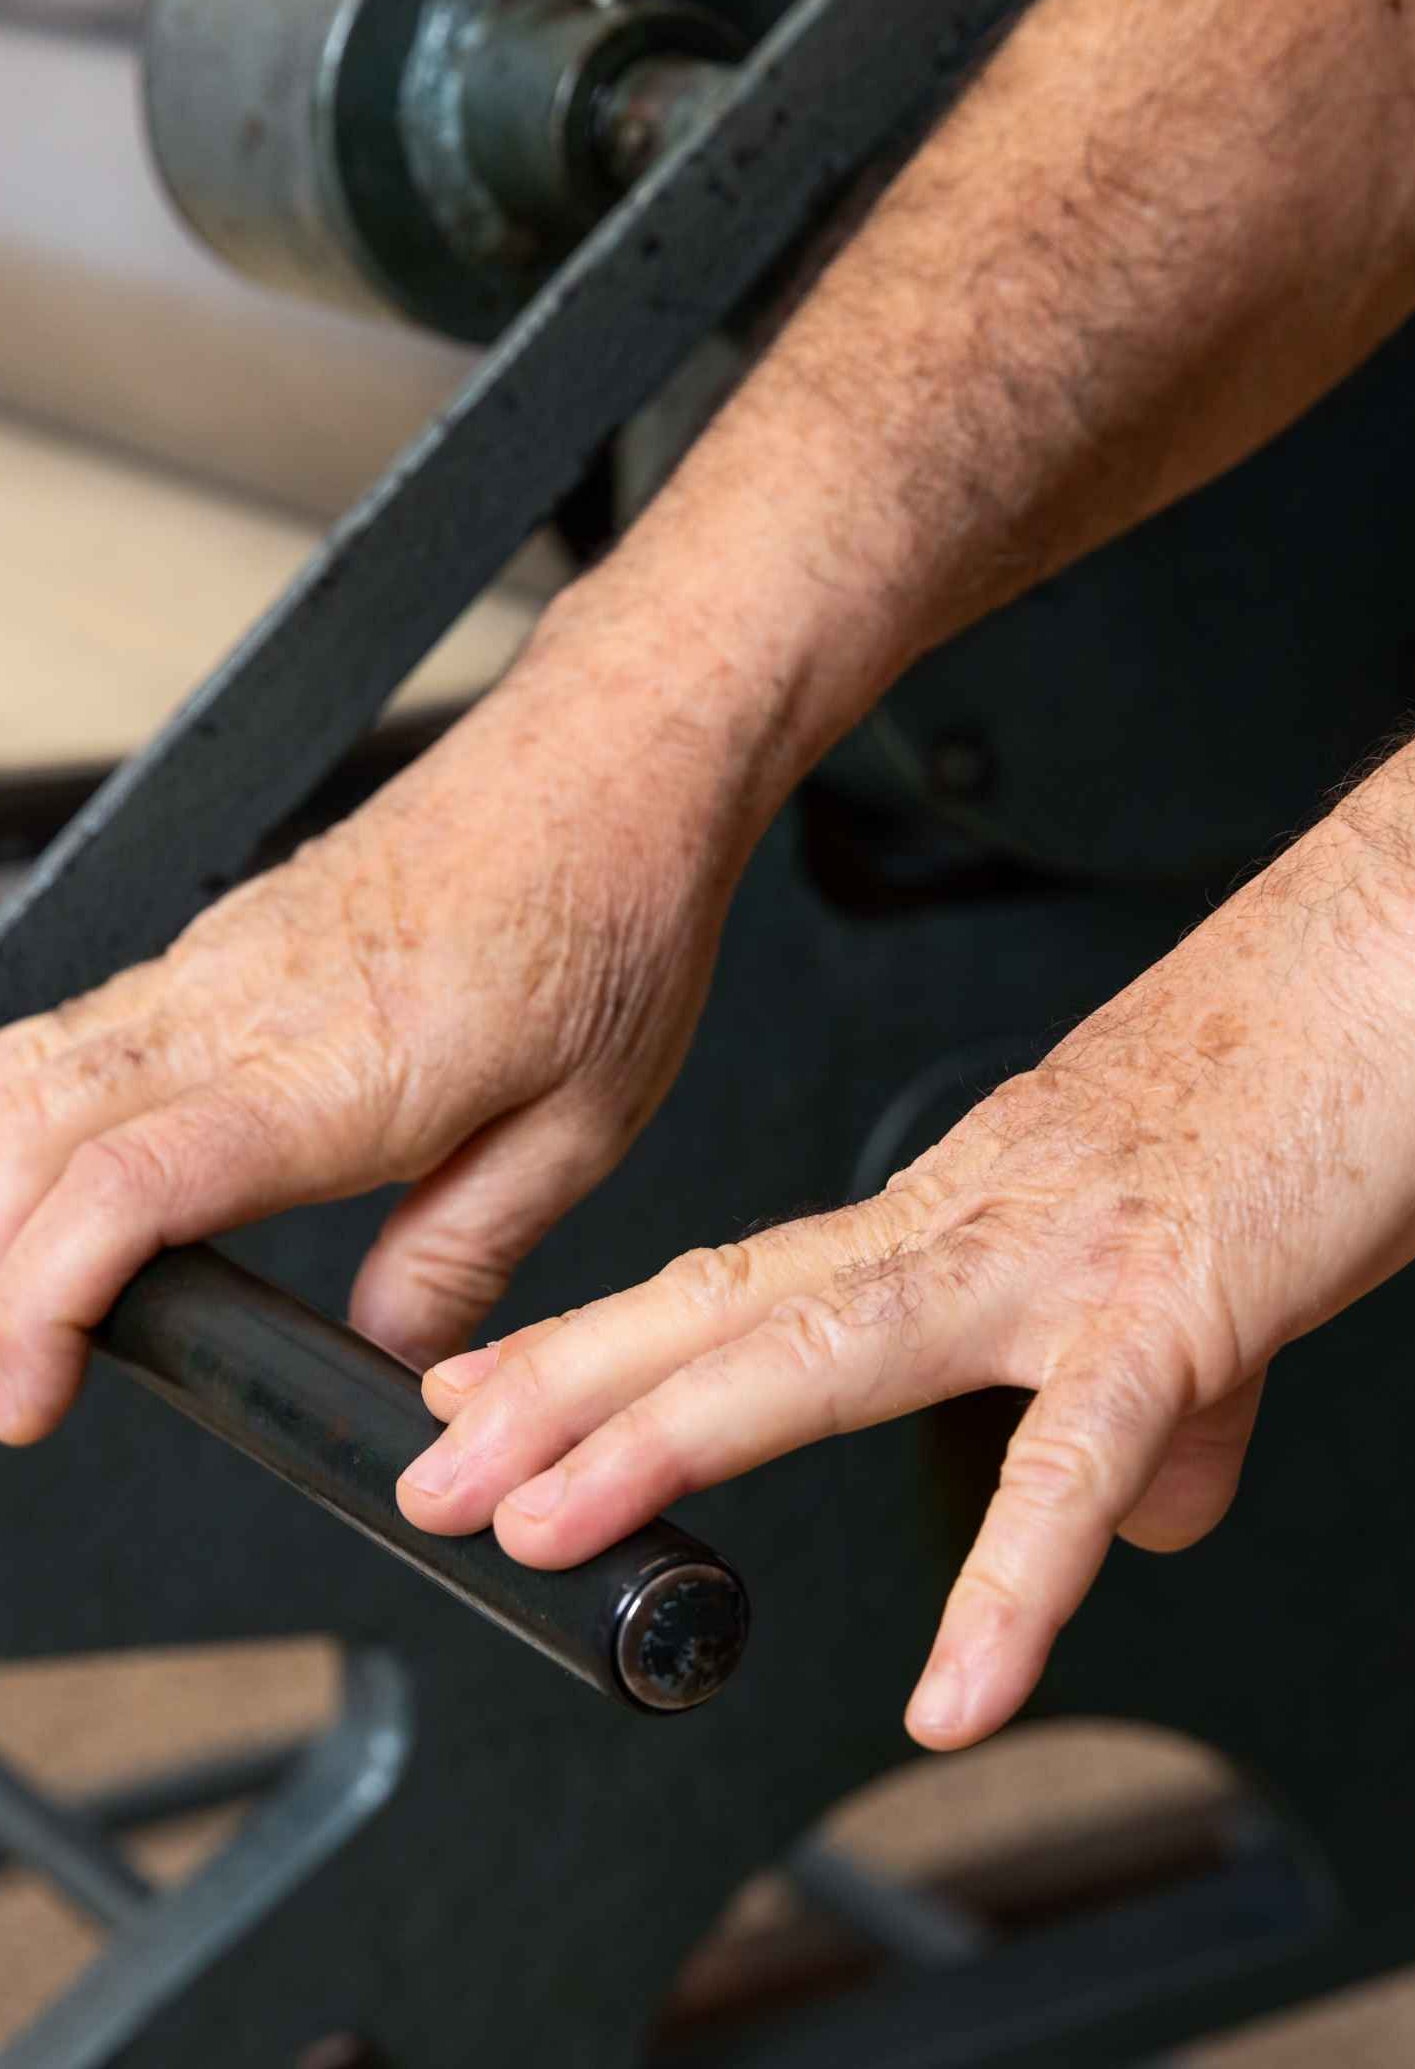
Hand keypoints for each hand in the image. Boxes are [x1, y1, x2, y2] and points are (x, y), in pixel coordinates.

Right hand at [0, 581, 797, 1442]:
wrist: (609, 758)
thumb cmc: (613, 912)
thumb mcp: (586, 1123)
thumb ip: (466, 1252)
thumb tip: (389, 1352)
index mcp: (338, 1067)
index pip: (122, 1189)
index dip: (42, 1306)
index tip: (29, 1398)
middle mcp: (245, 1003)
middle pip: (26, 1132)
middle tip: (16, 1377)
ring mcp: (217, 961)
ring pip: (23, 1072)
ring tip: (18, 1298)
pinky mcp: (222, 940)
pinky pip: (76, 1028)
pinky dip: (27, 1116)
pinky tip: (50, 1178)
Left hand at [399, 798, 1414, 1749]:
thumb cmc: (1326, 1048)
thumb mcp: (1219, 1238)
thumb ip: (1177, 1396)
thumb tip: (1155, 1516)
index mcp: (983, 1190)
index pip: (765, 1270)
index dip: (623, 1338)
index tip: (505, 1384)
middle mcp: (988, 1210)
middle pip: (744, 1304)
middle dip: (574, 1390)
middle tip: (437, 1464)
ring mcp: (1066, 1248)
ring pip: (834, 1348)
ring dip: (675, 1434)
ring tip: (546, 1521)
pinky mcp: (1180, 1291)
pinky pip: (1080, 1456)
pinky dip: (1016, 1578)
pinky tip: (965, 1694)